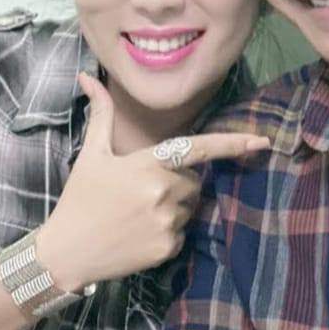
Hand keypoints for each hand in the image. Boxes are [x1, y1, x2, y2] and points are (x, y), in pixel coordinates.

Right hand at [37, 72, 268, 291]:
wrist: (66, 252)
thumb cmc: (80, 198)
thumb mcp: (92, 154)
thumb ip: (101, 114)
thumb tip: (87, 77)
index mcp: (147, 163)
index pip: (198, 148)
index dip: (233, 143)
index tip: (261, 141)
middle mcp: (162, 190)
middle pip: (193, 180)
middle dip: (176, 182)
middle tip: (140, 192)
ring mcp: (167, 221)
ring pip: (190, 207)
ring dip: (173, 207)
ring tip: (137, 214)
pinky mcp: (168, 247)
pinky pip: (182, 233)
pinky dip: (167, 233)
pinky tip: (139, 234)